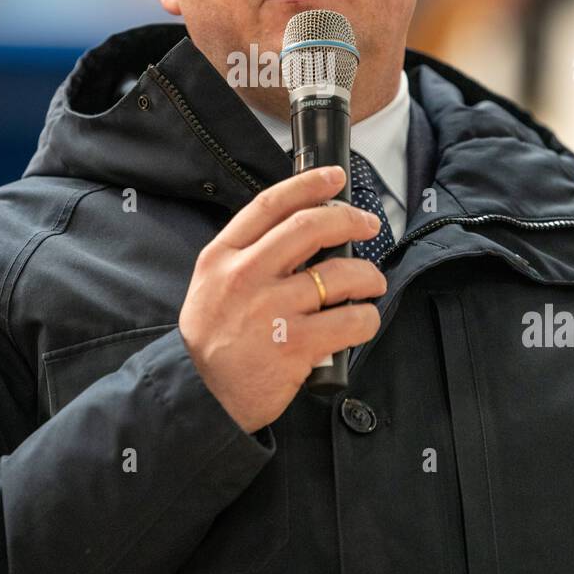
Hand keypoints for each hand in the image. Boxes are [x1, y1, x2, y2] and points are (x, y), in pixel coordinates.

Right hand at [178, 165, 386, 433]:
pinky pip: (351, 321)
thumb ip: (247, 254)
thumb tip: (302, 225)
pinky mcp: (295, 346)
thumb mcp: (211, 284)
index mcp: (222, 257)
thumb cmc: (214, 339)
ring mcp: (271, 311)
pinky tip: (362, 321)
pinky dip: (366, 319)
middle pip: (309, 227)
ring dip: (368, 276)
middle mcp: (245, 277)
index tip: (335, 177)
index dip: (308, 184)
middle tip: (368, 225)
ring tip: (370, 284)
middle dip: (350, 220)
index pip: (270, 205)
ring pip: (340, 275)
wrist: (203, 396)